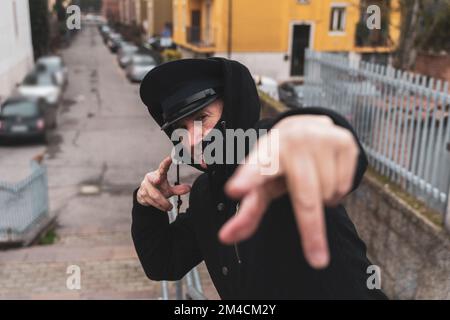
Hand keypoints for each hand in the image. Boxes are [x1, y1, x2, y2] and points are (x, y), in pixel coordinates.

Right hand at [136, 156, 190, 210]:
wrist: (143, 196)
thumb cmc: (158, 190)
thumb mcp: (168, 190)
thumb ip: (178, 189)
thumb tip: (189, 188)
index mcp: (158, 174)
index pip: (162, 167)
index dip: (166, 163)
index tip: (170, 157)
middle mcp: (150, 178)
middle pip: (155, 181)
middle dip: (156, 179)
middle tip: (158, 179)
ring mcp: (145, 186)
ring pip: (154, 195)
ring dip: (163, 203)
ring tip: (170, 207)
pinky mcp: (141, 195)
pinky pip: (151, 202)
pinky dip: (159, 206)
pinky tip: (164, 208)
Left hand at [220, 115, 359, 268]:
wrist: (305, 125)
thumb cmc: (278, 163)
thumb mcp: (262, 182)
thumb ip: (247, 211)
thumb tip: (225, 238)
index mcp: (265, 153)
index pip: (255, 169)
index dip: (247, 180)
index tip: (235, 190)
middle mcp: (292, 142)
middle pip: (305, 199)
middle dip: (311, 233)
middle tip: (317, 261)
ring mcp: (320, 139)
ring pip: (328, 195)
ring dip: (323, 200)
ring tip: (312, 181)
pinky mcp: (344, 141)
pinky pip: (345, 187)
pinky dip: (337, 191)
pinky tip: (328, 173)